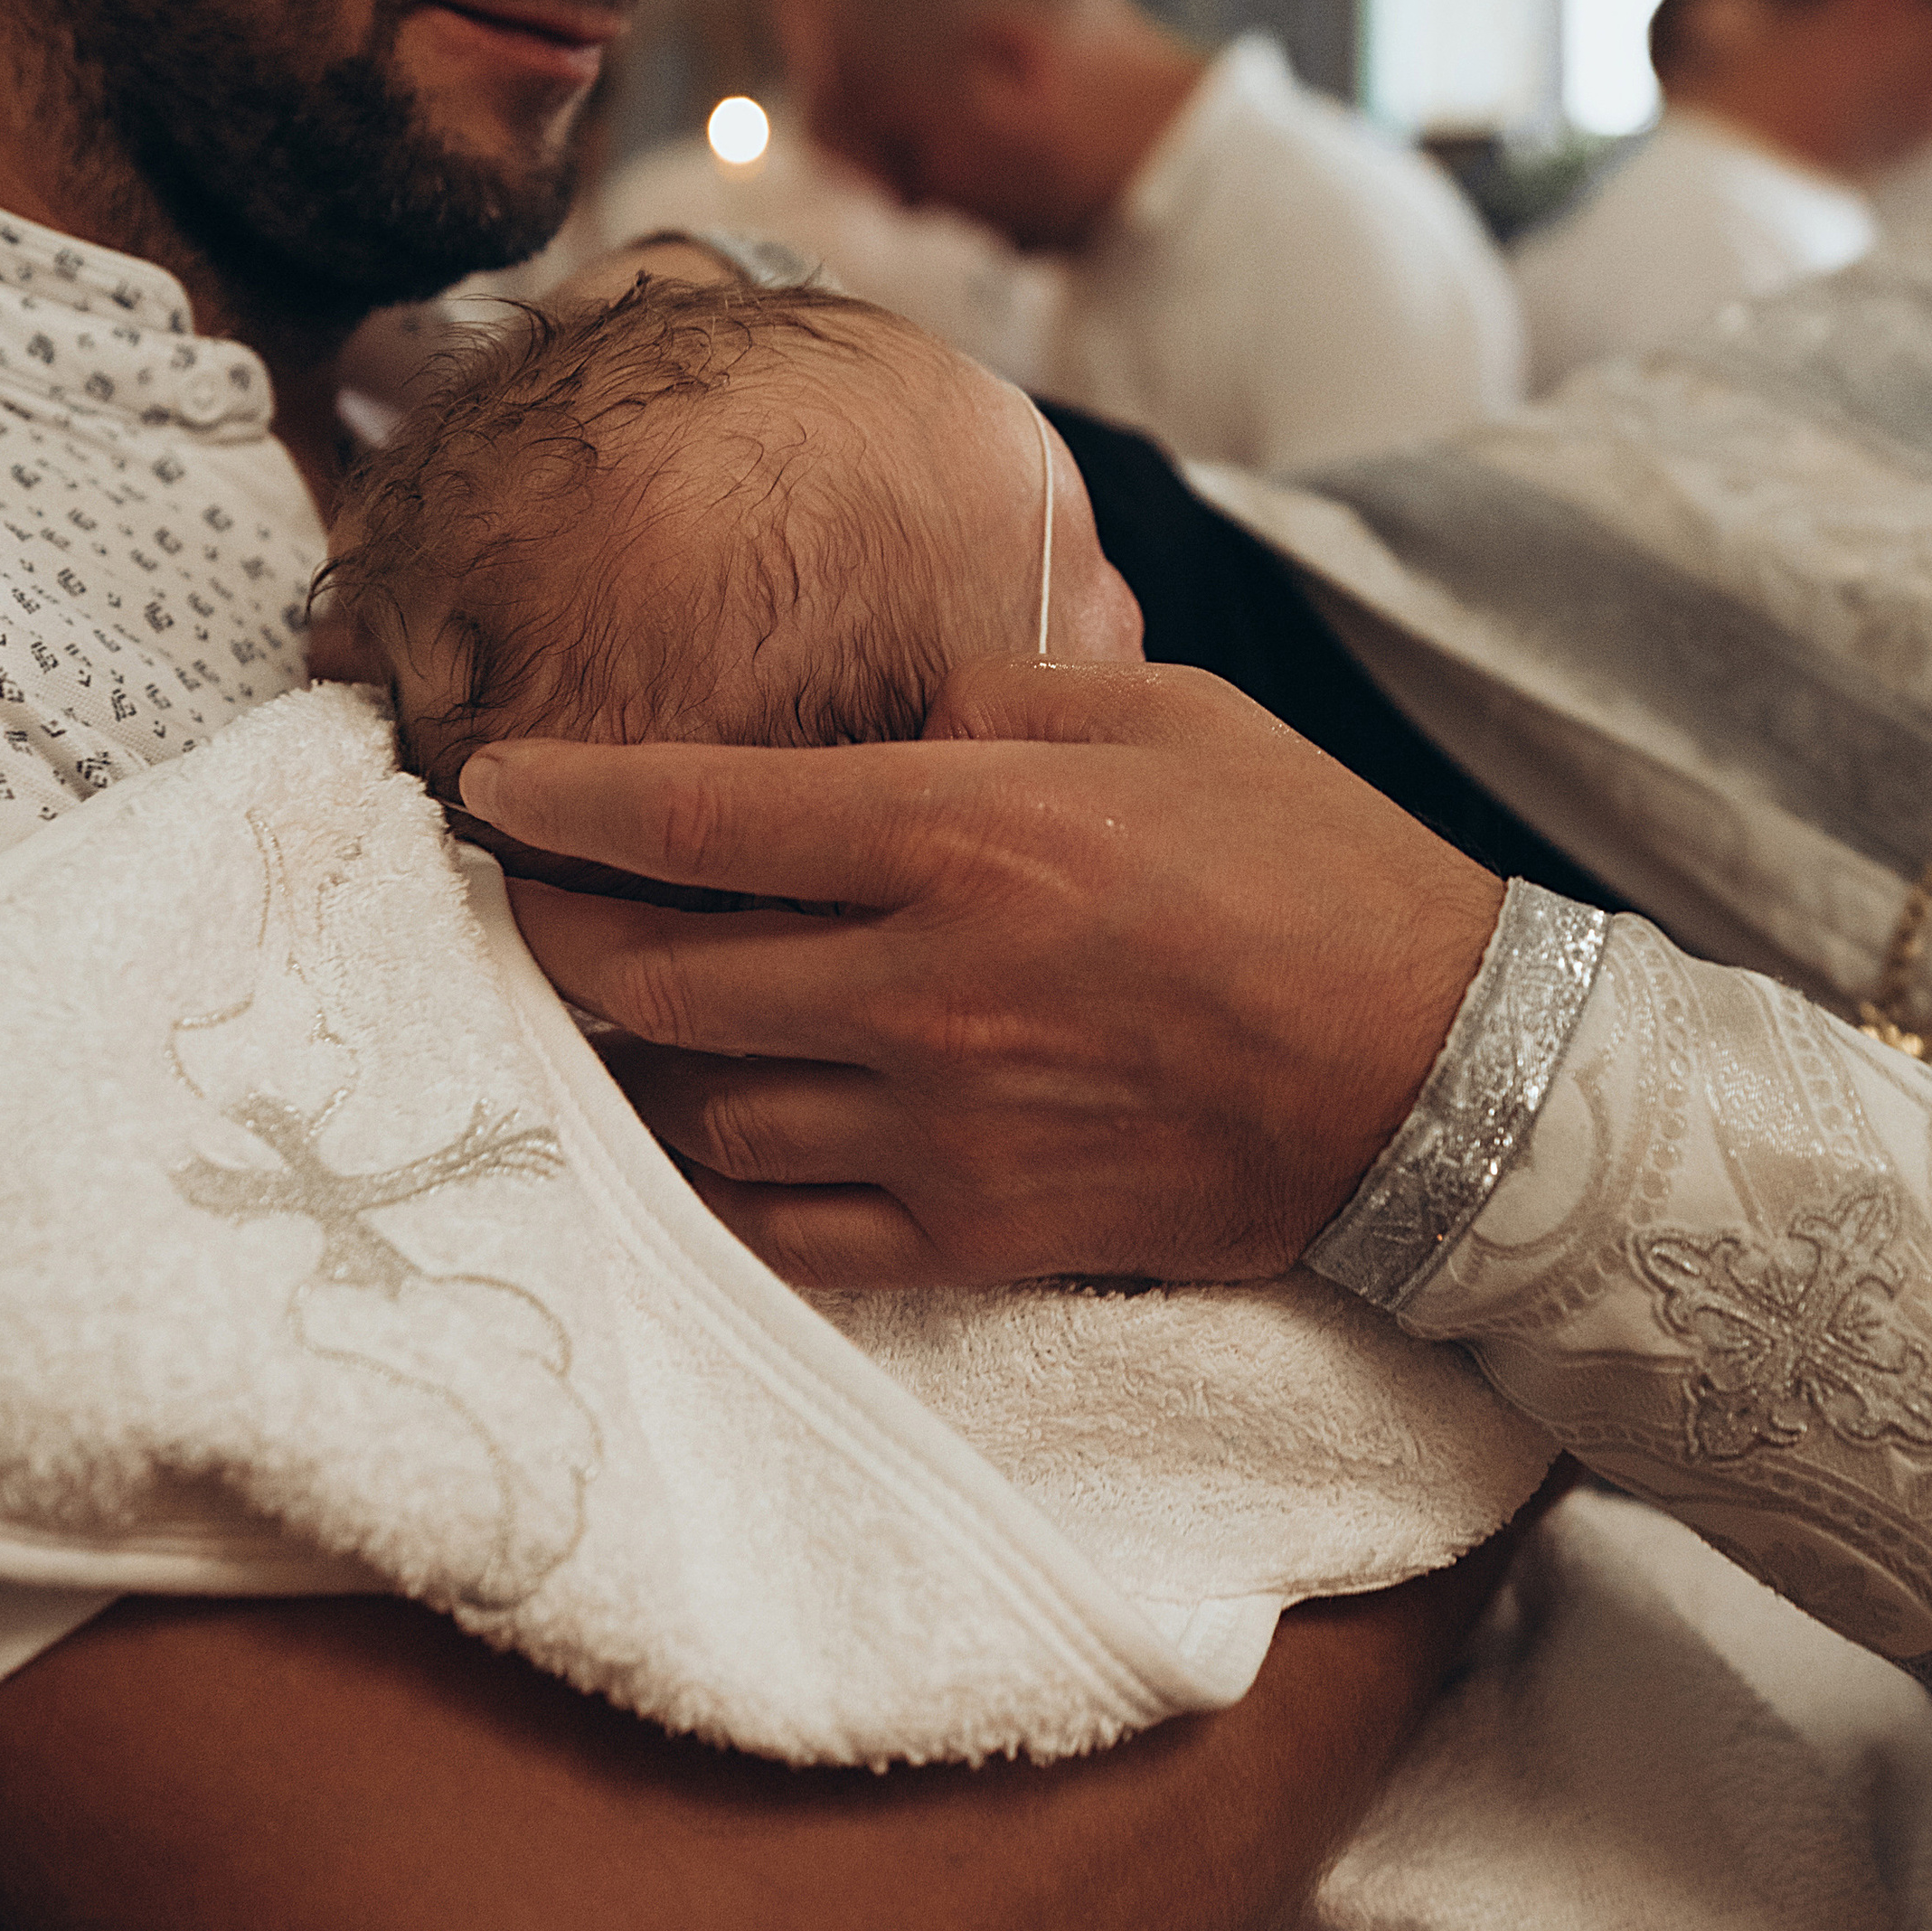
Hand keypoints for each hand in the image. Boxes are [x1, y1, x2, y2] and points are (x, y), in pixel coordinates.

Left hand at [459, 659, 1502, 1288]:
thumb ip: (987, 698)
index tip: (493, 786)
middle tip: (526, 895)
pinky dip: (712, 1177)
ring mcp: (945, 1126)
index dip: (560, 800)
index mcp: (967, 832)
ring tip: (615, 1007)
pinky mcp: (979, 1233)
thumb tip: (873, 726)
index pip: (692, 817)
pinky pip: (781, 1224)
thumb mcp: (1159, 711)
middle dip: (553, 928)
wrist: (1438, 1074)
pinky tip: (698, 1128)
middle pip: (653, 974)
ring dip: (629, 1055)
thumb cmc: (1309, 865)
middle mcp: (928, 985)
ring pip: (695, 1104)